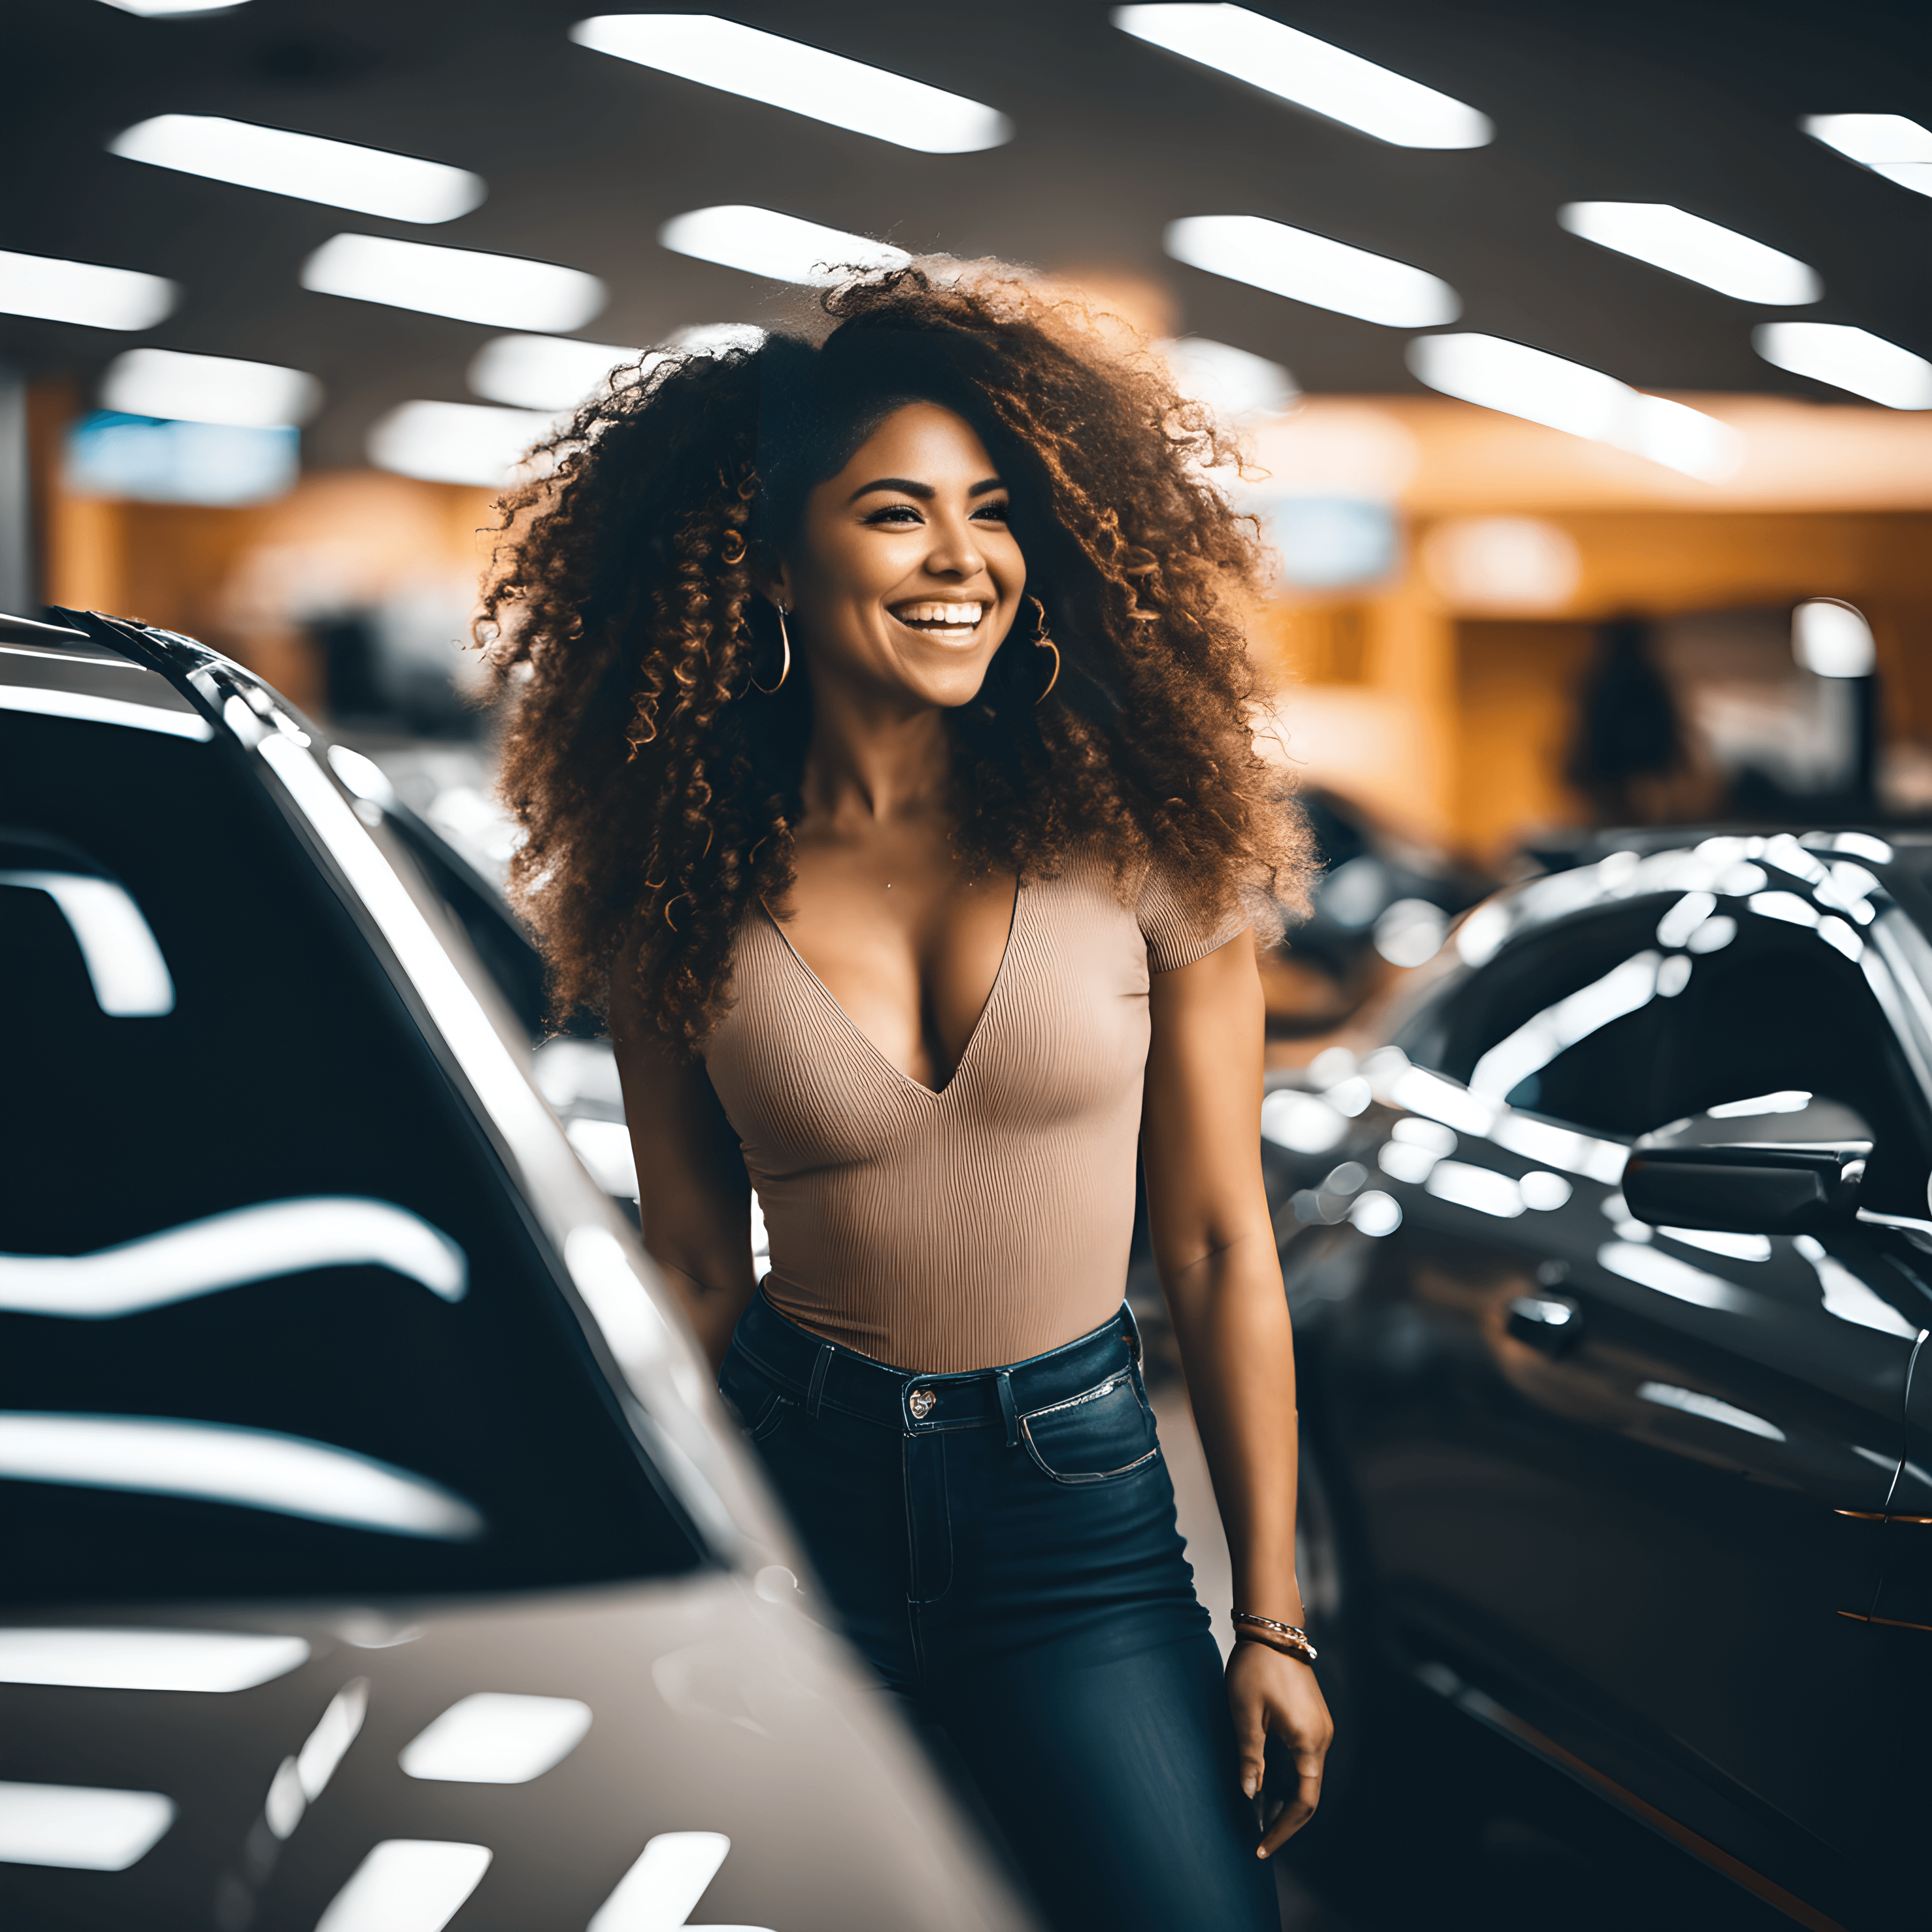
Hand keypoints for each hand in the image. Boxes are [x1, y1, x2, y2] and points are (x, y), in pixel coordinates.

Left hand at [1226, 1637, 1333, 1857]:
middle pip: (1308, 1793)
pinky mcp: (1313, 1718)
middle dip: (1284, 1819)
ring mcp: (1320, 1727)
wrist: (1272, 1628)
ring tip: (1258, 1817)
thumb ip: (1250, 1758)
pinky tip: (1266, 1783)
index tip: (1261, 1846)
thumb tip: (1249, 1795)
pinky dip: (1288, 1777)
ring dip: (1285, 1798)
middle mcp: (1322, 1738)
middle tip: (1258, 1838)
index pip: (1303, 1803)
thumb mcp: (1245, 1715)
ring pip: (1306, 1776)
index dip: (1283, 1829)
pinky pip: (1304, 1757)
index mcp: (1309, 1741)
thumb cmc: (1256, 1668)